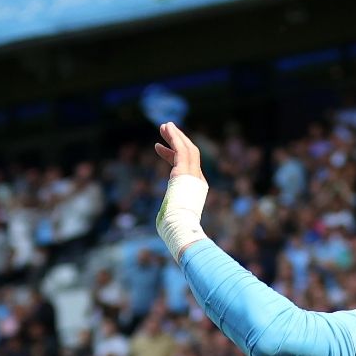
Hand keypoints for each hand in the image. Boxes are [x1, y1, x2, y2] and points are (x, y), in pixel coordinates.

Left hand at [152, 123, 209, 261]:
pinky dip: (174, 137)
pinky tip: (167, 129)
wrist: (181, 229)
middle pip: (190, 154)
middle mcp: (197, 179)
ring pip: (187, 148)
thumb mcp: (172, 219)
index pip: (185, 166)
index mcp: (196, 189)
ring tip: (164, 125)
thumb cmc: (176, 230)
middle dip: (177, 140)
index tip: (157, 148)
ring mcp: (193, 174)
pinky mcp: (185, 171)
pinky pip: (181, 149)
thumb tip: (165, 226)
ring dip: (175, 135)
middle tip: (164, 129)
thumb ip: (171, 215)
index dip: (171, 154)